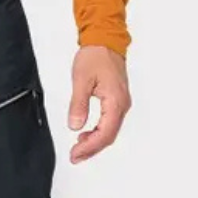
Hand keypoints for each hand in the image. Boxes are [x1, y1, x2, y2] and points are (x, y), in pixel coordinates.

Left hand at [66, 45, 130, 162]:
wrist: (105, 41)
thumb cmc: (95, 56)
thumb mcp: (81, 80)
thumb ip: (78, 104)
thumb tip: (75, 125)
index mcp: (115, 101)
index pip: (105, 133)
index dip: (90, 147)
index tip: (76, 154)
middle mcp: (122, 104)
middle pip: (109, 136)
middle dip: (92, 149)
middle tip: (75, 156)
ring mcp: (121, 103)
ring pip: (110, 131)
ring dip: (95, 142)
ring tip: (78, 149)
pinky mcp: (117, 101)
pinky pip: (110, 123)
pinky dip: (98, 132)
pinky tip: (85, 134)